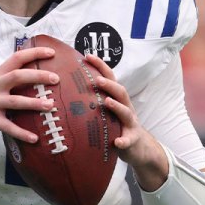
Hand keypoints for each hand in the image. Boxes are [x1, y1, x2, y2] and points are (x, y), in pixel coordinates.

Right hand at [0, 46, 59, 143]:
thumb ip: (6, 80)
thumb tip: (31, 77)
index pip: (16, 58)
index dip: (34, 53)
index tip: (51, 52)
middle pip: (18, 76)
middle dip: (39, 76)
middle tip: (56, 79)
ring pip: (15, 101)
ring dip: (34, 103)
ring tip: (50, 106)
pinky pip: (8, 127)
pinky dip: (22, 133)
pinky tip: (34, 138)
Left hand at [81, 54, 165, 175]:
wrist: (138, 148)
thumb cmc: (116, 127)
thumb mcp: (106, 112)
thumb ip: (93, 101)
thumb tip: (67, 89)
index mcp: (117, 99)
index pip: (110, 78)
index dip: (100, 66)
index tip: (87, 56)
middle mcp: (126, 108)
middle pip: (120, 92)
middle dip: (109, 85)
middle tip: (96, 80)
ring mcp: (130, 124)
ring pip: (126, 112)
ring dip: (117, 106)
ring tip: (107, 102)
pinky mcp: (132, 140)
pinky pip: (129, 140)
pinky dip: (124, 141)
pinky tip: (118, 142)